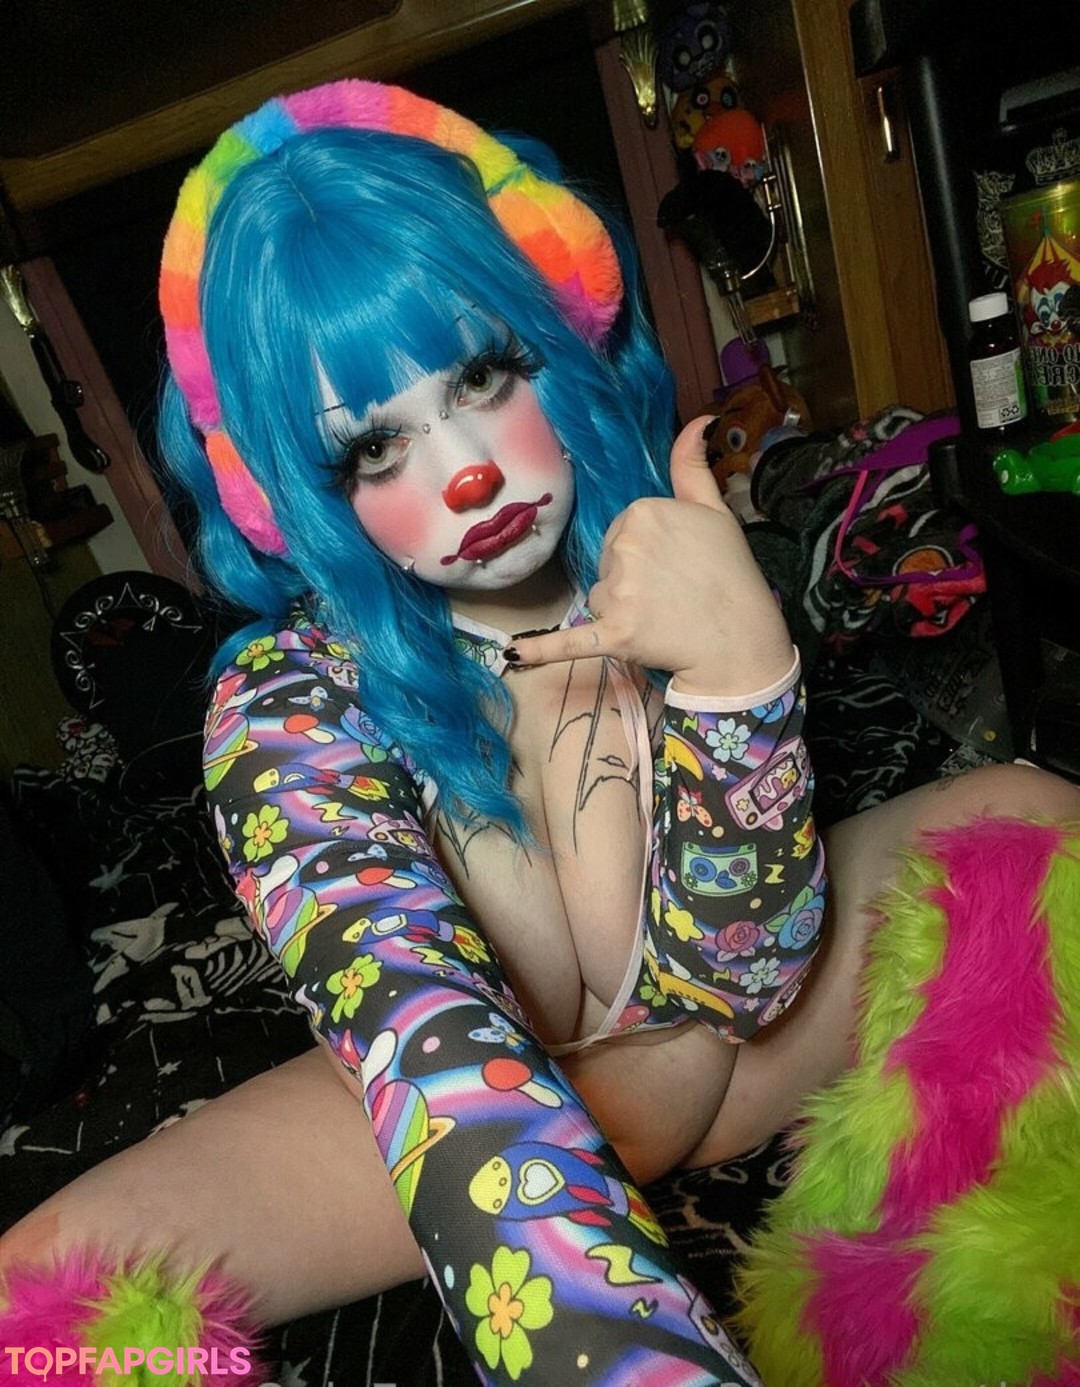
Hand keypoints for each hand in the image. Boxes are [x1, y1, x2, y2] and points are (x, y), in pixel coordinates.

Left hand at [505, 416, 793, 697]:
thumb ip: (692, 467)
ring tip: (662, 618)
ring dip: (620, 610)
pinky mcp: (613, 633)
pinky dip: (540, 650)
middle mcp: (624, 546)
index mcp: (642, 511)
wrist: (741, 638)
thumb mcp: (714, 510)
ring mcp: (616, 591)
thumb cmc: (731, 573)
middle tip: (672, 594)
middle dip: (631, 579)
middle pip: (607, 563)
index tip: (674, 565)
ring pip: (598, 598)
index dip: (645, 551)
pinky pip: (568, 639)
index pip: (621, 532)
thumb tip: (696, 422)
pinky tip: (513, 655)